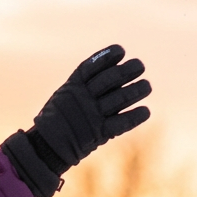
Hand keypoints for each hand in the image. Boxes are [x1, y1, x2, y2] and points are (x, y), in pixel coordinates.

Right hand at [1, 45, 150, 196]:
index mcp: (73, 87)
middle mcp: (83, 99)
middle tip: (140, 65)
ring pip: (118, 99)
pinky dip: (134, 117)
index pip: (91, 67)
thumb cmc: (59, 120)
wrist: (49, 146)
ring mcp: (91, 115)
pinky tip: (146, 111)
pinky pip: (120, 123)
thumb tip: (108, 74)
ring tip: (147, 85)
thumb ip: (82, 86)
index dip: (106, 57)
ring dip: (135, 91)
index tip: (121, 50)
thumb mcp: (65, 97)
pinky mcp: (99, 133)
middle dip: (126, 71)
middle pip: (108, 80)